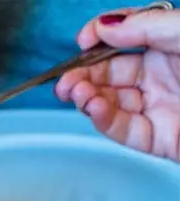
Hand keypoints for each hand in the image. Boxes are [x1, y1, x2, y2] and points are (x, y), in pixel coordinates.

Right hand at [55, 6, 179, 159]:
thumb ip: (145, 28)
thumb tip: (104, 26)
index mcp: (170, 47)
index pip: (124, 41)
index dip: (100, 40)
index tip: (82, 42)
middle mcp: (162, 77)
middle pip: (111, 75)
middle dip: (84, 76)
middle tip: (65, 80)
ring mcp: (159, 108)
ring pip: (112, 103)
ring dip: (88, 98)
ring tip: (76, 93)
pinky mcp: (159, 140)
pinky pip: (124, 130)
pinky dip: (104, 119)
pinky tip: (93, 108)